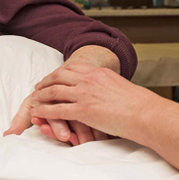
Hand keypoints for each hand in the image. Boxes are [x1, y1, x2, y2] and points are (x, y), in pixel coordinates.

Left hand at [25, 62, 153, 139]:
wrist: (145, 113)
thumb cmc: (139, 104)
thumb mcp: (121, 87)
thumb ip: (110, 85)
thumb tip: (108, 90)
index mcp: (99, 72)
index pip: (73, 66)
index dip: (59, 71)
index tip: (53, 76)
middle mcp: (89, 79)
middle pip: (59, 75)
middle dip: (46, 81)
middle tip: (38, 86)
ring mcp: (85, 94)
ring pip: (54, 90)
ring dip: (41, 94)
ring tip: (33, 99)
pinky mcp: (83, 110)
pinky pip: (57, 109)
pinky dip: (44, 110)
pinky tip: (38, 113)